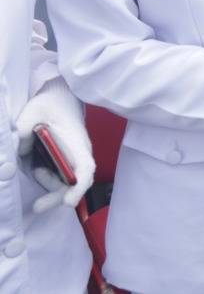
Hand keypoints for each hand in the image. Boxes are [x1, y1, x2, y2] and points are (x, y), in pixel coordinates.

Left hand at [16, 78, 93, 211]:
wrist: (61, 97)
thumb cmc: (51, 103)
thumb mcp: (33, 112)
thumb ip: (23, 133)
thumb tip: (18, 154)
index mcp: (76, 143)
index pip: (85, 168)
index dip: (78, 187)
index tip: (67, 202)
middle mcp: (79, 154)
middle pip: (76, 183)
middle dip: (57, 197)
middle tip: (36, 207)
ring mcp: (73, 158)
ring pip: (67, 183)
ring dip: (51, 187)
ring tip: (35, 173)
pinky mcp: (66, 160)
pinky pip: (61, 178)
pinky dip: (49, 180)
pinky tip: (37, 170)